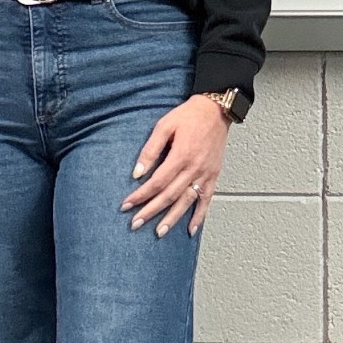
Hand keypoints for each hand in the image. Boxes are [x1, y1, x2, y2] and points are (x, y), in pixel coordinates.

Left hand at [120, 96, 229, 236]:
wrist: (216, 110)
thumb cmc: (189, 116)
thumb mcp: (164, 126)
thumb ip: (150, 150)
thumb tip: (137, 173)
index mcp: (181, 155)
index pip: (156, 182)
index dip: (140, 196)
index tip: (126, 205)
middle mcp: (194, 169)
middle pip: (169, 196)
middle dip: (150, 211)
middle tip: (135, 224)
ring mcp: (205, 174)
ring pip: (186, 202)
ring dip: (172, 219)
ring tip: (159, 232)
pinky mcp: (213, 176)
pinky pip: (207, 200)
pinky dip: (199, 216)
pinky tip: (191, 229)